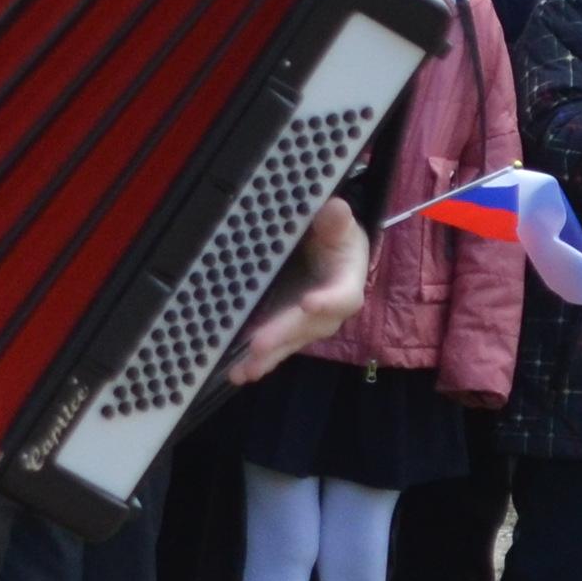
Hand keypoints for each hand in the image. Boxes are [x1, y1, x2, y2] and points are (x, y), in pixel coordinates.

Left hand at [224, 198, 367, 383]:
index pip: (341, 296)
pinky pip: (274, 348)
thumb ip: (336, 222)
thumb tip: (335, 208)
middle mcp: (328, 312)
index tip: (309, 303)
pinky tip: (236, 373)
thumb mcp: (339, 227)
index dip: (327, 301)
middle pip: (308, 327)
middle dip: (283, 335)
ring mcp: (306, 325)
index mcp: (345, 284)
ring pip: (289, 344)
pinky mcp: (286, 330)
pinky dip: (256, 361)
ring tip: (243, 371)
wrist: (332, 255)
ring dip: (265, 358)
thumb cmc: (336, 239)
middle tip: (258, 344)